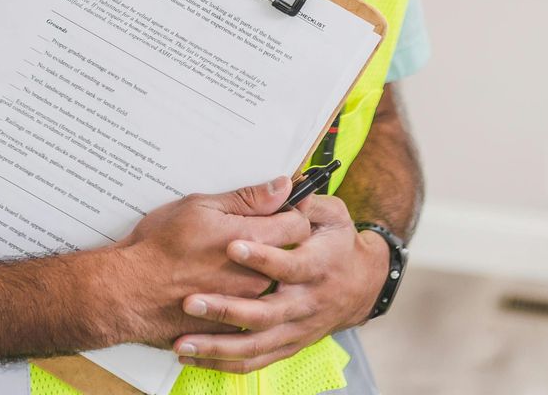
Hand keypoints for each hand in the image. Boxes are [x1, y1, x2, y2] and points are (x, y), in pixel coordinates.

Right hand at [107, 176, 313, 348]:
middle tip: (246, 236)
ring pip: (269, 283)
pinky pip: (248, 307)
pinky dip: (238, 297)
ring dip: (256, 271)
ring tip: (224, 262)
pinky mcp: (231, 324)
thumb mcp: (200, 208)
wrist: (129, 292)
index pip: (299, 225)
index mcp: (253, 241)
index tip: (275, 212)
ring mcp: (245, 304)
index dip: (290, 214)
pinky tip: (215, 285)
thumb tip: (283, 186)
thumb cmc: (159, 246)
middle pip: (288, 256)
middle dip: (274, 244)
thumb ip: (248, 199)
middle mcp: (256, 276)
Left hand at [171, 193, 388, 372]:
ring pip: (256, 345)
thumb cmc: (340, 245)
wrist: (363, 287)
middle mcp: (307, 303)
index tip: (231, 245)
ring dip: (218, 346)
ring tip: (183, 342)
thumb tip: (286, 185)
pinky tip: (194, 359)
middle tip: (191, 301)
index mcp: (317, 267)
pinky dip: (224, 363)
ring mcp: (296, 329)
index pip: (288, 265)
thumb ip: (308, 203)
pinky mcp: (288, 345)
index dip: (262, 257)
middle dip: (227, 309)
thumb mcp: (333, 216)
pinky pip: (254, 361)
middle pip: (266, 313)